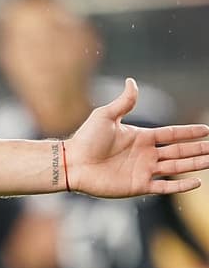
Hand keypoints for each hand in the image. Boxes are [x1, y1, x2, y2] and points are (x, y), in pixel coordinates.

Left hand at [67, 78, 208, 197]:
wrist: (72, 163)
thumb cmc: (86, 139)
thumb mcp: (106, 116)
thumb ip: (124, 102)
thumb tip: (131, 81)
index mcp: (141, 137)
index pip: (172, 134)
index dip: (189, 133)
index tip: (207, 130)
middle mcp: (146, 154)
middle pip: (179, 151)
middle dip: (198, 149)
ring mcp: (143, 170)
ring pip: (176, 167)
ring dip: (195, 164)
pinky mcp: (138, 186)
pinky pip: (164, 186)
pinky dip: (180, 185)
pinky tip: (196, 182)